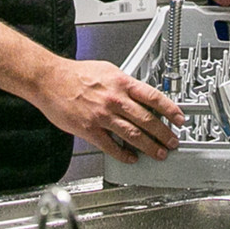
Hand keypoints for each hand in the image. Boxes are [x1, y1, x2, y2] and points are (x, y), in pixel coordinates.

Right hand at [35, 59, 184, 163]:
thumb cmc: (76, 74)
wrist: (50, 80)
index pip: (154, 97)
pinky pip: (111, 146)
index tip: (179, 118)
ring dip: (149, 147)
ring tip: (158, 153)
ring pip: (133, 135)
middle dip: (164, 134)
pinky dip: (124, 154)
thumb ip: (125, 84)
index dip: (170, 109)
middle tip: (172, 142)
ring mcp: (103, 116)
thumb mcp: (107, 70)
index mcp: (122, 83)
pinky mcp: (90, 130)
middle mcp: (115, 99)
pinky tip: (131, 158)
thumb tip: (140, 95)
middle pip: (147, 120)